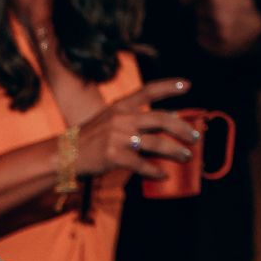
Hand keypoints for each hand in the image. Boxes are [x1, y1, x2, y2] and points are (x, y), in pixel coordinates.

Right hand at [69, 80, 200, 181]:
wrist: (64, 155)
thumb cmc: (91, 139)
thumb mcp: (111, 122)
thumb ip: (136, 120)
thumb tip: (169, 120)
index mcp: (120, 106)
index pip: (148, 91)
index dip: (169, 87)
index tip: (188, 85)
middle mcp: (121, 118)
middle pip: (161, 119)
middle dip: (182, 128)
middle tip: (196, 137)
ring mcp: (117, 137)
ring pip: (156, 143)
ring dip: (175, 151)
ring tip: (187, 157)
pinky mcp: (114, 156)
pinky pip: (141, 164)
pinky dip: (155, 171)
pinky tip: (163, 175)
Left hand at [194, 0, 260, 58]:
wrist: (256, 35)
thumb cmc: (246, 10)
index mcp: (228, 4)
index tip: (218, 0)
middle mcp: (224, 20)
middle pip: (199, 11)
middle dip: (206, 11)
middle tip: (218, 13)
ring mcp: (221, 35)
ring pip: (198, 26)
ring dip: (205, 24)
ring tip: (218, 24)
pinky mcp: (218, 47)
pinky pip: (200, 39)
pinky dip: (204, 37)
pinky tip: (216, 34)